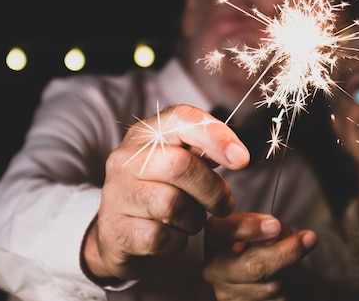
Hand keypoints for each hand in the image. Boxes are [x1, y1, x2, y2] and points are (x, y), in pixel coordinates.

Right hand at [82, 104, 250, 281]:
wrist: (120, 232)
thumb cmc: (162, 189)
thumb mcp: (183, 161)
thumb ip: (209, 152)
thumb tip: (238, 155)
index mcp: (148, 133)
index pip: (182, 119)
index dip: (216, 136)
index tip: (242, 159)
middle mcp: (127, 159)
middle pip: (180, 165)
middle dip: (213, 189)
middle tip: (225, 204)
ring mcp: (117, 194)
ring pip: (172, 204)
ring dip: (195, 218)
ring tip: (193, 218)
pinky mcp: (116, 230)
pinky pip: (161, 236)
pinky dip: (178, 240)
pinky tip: (174, 235)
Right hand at [204, 212, 317, 300]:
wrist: (256, 272)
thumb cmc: (257, 241)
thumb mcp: (257, 223)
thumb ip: (263, 223)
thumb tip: (276, 230)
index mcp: (214, 240)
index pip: (222, 231)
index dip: (249, 228)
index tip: (275, 226)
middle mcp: (215, 270)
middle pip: (253, 266)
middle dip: (287, 253)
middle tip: (309, 238)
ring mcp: (228, 296)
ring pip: (272, 285)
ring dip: (292, 269)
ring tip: (292, 256)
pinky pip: (279, 299)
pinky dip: (290, 285)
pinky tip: (286, 276)